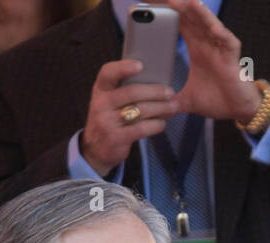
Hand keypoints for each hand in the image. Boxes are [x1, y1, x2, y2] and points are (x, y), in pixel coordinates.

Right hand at [80, 58, 182, 177]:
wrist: (96, 150)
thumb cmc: (110, 120)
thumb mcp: (109, 103)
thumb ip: (124, 90)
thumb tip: (157, 79)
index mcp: (100, 90)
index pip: (108, 73)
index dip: (123, 67)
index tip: (141, 65)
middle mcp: (101, 104)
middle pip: (131, 92)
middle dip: (154, 91)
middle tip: (170, 91)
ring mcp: (107, 122)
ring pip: (139, 110)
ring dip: (160, 108)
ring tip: (173, 106)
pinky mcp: (116, 138)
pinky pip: (141, 129)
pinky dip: (155, 125)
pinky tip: (162, 123)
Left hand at [167, 0, 262, 122]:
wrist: (238, 111)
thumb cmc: (217, 100)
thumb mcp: (187, 99)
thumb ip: (170, 101)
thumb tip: (155, 109)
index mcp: (196, 47)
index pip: (180, 23)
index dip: (168, 12)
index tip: (150, 3)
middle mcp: (208, 43)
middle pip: (192, 18)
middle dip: (180, 6)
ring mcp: (221, 49)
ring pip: (209, 25)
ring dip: (199, 14)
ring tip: (187, 2)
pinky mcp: (233, 58)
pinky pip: (228, 42)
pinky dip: (221, 34)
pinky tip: (213, 28)